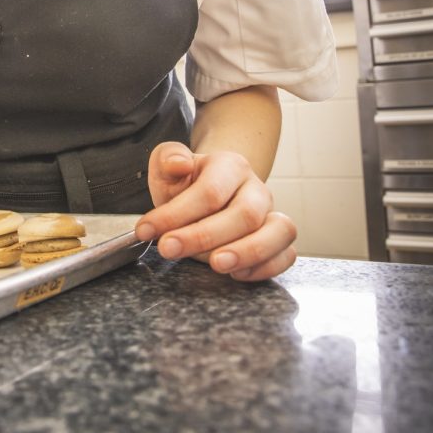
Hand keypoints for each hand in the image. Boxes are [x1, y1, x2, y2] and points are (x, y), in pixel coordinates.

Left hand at [136, 141, 296, 281]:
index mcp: (230, 165)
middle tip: (169, 249)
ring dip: (247, 252)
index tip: (146, 230)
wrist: (210, 191)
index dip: (176, 214)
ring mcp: (272, 215)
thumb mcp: (167, 166)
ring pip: (279, 232)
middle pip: (244, 214)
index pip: (209, 191)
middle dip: (204, 236)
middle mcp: (257, 189)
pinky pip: (287, 255)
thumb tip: (179, 164)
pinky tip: (237, 274)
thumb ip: (168, 159)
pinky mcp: (279, 240)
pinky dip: (266, 267)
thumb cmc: (186, 183)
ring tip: (215, 266)